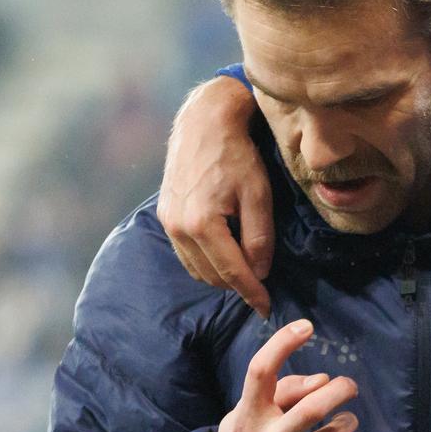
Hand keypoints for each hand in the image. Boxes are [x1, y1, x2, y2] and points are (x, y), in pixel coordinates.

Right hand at [158, 75, 274, 315]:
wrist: (205, 123)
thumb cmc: (237, 156)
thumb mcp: (259, 196)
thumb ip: (260, 238)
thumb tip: (260, 272)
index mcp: (202, 224)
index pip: (231, 273)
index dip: (252, 293)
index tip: (266, 308)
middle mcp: (178, 227)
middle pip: (211, 275)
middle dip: (237, 284)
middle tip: (261, 286)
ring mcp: (167, 221)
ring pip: (196, 268)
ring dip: (219, 275)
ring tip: (245, 270)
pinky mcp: (164, 214)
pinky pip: (185, 252)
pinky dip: (205, 260)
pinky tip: (224, 253)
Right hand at [206, 320, 359, 431]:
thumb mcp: (243, 415)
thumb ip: (278, 393)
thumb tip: (322, 380)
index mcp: (249, 415)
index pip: (261, 372)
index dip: (284, 343)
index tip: (305, 326)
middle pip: (314, 408)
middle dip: (341, 390)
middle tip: (349, 386)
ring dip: (348, 422)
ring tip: (343, 421)